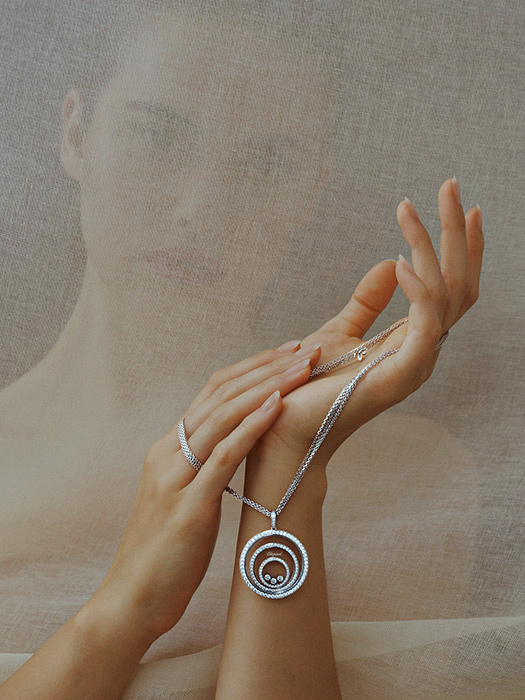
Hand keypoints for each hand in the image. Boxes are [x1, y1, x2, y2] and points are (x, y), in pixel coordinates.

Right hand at [87, 340, 322, 644]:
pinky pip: (223, 456)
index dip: (251, 368)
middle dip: (267, 367)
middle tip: (306, 348)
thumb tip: (241, 447)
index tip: (287, 353)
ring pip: (223, 416)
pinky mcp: (188, 507)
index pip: (212, 393)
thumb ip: (204, 469)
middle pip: (220, 394)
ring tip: (303, 368)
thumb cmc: (166, 553)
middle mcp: (168, 453)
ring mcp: (175, 477)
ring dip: (267, 386)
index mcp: (168, 450)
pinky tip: (277, 405)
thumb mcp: (185, 499)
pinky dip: (251, 426)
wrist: (132, 600)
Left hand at [248, 177, 483, 471]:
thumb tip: (388, 264)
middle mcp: (423, 351)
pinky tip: (398, 260)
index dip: (461, 248)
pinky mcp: (400, 375)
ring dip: (430, 246)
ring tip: (407, 209)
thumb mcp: (340, 330)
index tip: (461, 206)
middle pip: (459, 284)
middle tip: (449, 186)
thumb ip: (368, 300)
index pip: (452, 288)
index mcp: (412, 340)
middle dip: (456, 234)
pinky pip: (425, 324)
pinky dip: (418, 290)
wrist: (284, 425)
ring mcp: (416, 364)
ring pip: (445, 295)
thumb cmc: (310, 383)